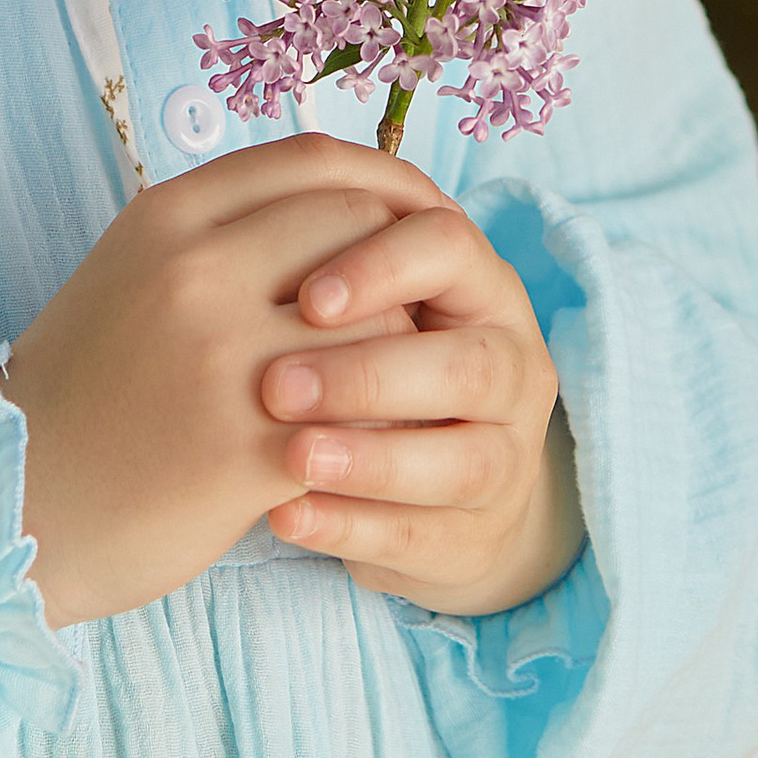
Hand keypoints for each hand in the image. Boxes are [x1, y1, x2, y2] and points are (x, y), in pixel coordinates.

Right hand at [0, 132, 451, 626]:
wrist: (12, 500)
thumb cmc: (82, 388)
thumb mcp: (132, 270)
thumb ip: (216, 229)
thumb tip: (329, 199)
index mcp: (168, 218)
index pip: (311, 158)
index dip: (380, 179)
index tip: (412, 210)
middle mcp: (199, 273)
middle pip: (357, 228)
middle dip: (402, 262)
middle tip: (423, 298)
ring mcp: (227, 362)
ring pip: (377, 322)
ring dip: (403, 348)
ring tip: (401, 375)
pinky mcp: (249, 452)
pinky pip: (364, 419)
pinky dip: (385, 426)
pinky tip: (378, 442)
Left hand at [258, 198, 583, 618]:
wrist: (431, 473)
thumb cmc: (374, 351)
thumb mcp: (367, 298)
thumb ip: (328, 254)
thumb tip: (245, 221)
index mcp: (481, 287)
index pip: (449, 248)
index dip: (381, 266)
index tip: (302, 297)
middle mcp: (511, 368)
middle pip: (466, 366)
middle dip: (370, 375)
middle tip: (276, 386)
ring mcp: (505, 459)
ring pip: (462, 462)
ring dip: (370, 459)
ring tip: (290, 456)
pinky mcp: (474, 536)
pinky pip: (421, 536)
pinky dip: (351, 528)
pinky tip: (287, 516)